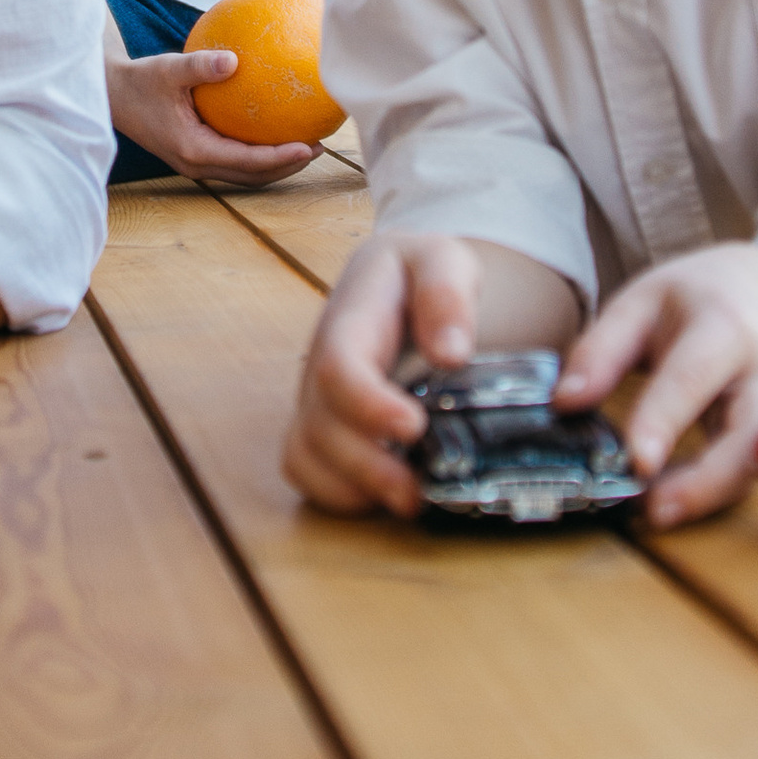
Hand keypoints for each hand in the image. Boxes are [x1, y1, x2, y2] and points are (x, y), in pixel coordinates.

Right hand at [109, 46, 318, 186]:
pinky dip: (258, 155)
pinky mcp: (195, 155)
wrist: (112, 97)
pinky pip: (234, 161)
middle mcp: (195, 164)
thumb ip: (199, 66)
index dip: (279, 158)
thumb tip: (234, 60)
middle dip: (287, 167)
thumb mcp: (167, 69)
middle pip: (251, 176)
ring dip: (275, 165)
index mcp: (192, 149)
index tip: (308, 147)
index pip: (245, 161)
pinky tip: (273, 132)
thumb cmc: (140, 81)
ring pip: (244, 173)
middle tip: (318, 148)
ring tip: (306, 148)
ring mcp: (195, 163)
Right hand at [281, 233, 487, 516]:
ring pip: (306, 457)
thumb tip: (451, 352)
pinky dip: (338, 495)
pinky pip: (307, 472)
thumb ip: (446, 295)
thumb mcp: (442, 259)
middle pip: (320, 427)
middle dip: (366, 468)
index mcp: (351, 318)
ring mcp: (317, 399)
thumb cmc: (419, 274)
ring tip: (407, 499)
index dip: (367, 405)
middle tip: (416, 492)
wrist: (398, 281)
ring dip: (352, 489)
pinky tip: (383, 496)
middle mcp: (322, 364)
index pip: (338, 367)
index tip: (412, 427)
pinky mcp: (321, 427)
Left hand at [555, 243, 757, 531]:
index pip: (693, 377)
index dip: (664, 420)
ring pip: (756, 465)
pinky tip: (670, 504)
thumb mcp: (639, 303)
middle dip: (708, 479)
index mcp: (726, 327)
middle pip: (752, 434)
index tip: (638, 460)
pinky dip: (712, 496)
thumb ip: (601, 350)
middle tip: (655, 509)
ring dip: (708, 496)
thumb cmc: (691, 301)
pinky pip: (748, 475)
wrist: (753, 295)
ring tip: (654, 513)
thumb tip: (565, 401)